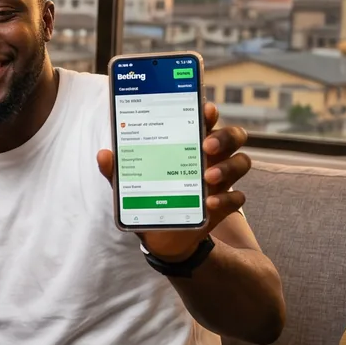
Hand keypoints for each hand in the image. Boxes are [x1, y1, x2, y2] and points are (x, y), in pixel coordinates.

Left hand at [97, 100, 250, 261]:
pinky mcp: (222, 204)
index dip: (209, 113)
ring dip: (228, 167)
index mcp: (189, 143)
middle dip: (225, 136)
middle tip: (206, 145)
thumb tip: (104, 154)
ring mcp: (219, 180)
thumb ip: (117, 169)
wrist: (158, 235)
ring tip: (207, 177)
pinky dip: (225, 199)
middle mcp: (210, 157)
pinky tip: (208, 203)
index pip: (206, 121)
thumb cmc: (147, 196)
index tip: (205, 110)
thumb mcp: (128, 183)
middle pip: (233, 137)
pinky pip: (236, 198)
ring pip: (241, 163)